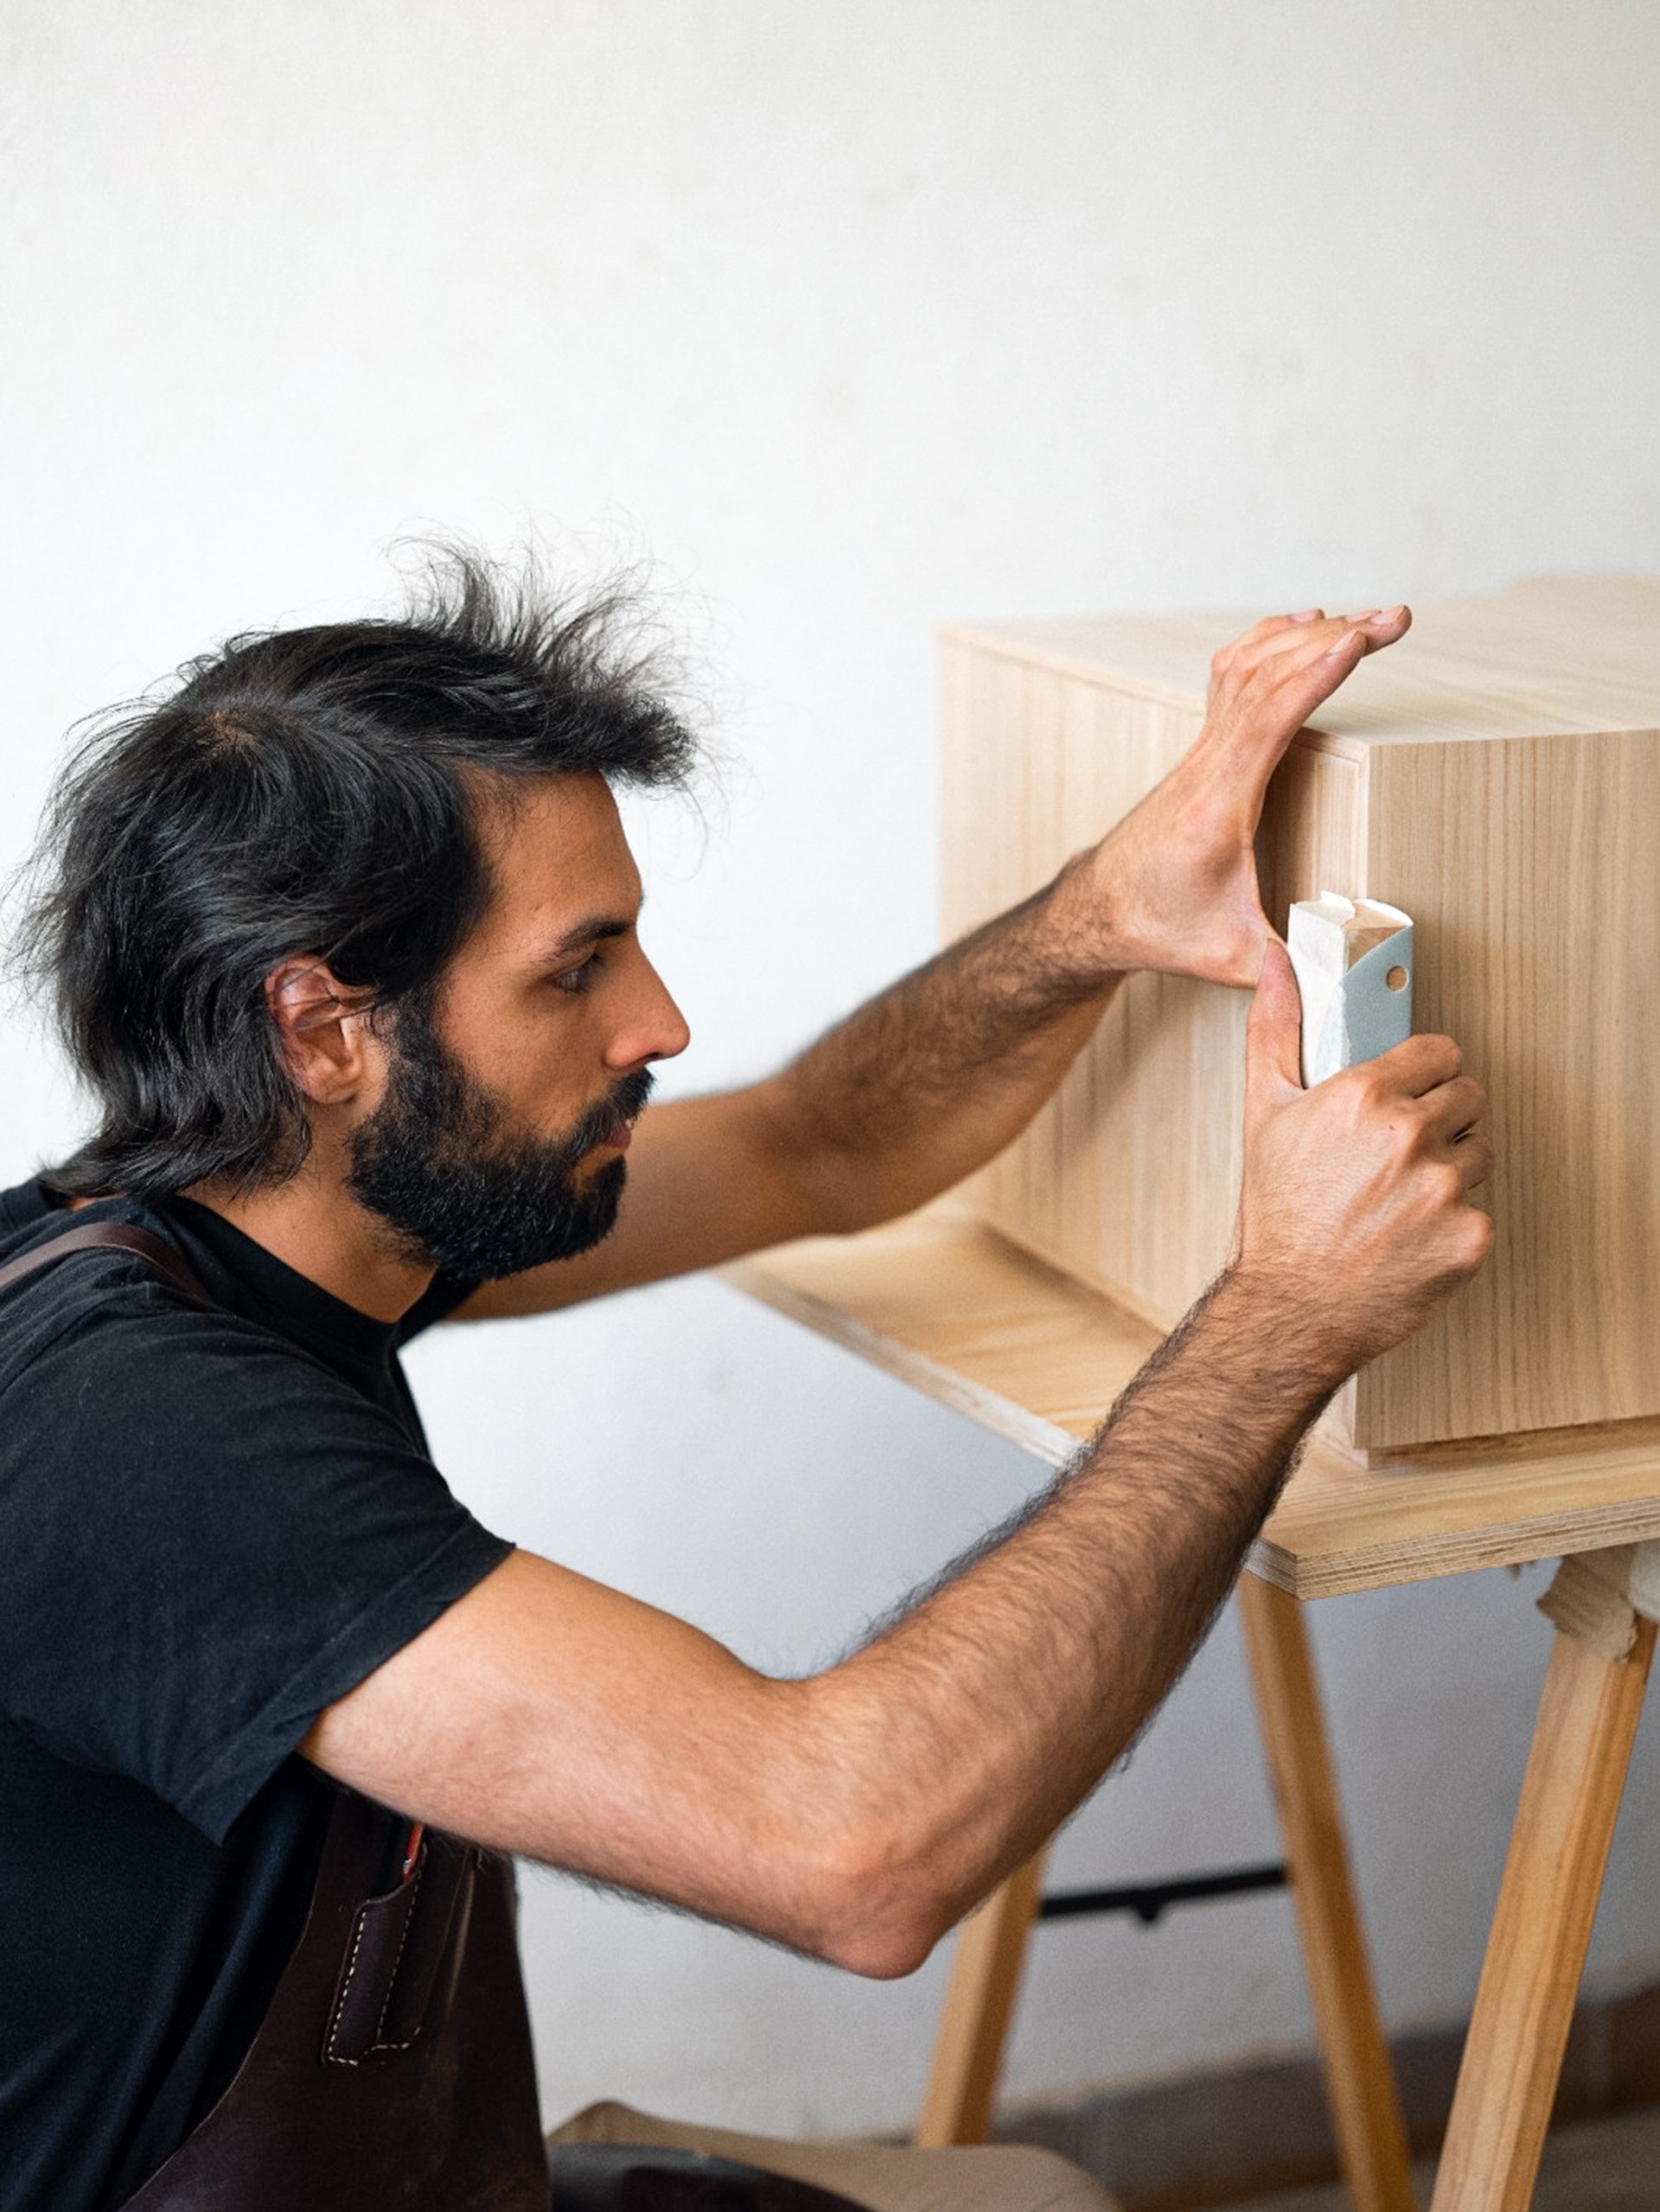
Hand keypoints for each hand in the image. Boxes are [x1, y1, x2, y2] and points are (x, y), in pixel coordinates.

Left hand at [1062, 605, 1410, 986]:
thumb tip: (1343, 992)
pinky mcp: (1203, 750)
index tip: (1357, 640)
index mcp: (1216, 809)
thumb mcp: (1230, 958)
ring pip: (1248, 668)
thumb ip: (1285, 971)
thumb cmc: (1163, 930)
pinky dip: (1270, 641)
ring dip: (1308, 635)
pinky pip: (1233, 676)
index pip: (1264, 722)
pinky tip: (1304, 625)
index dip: (1311, 677)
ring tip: (1369, 620)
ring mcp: (1201, 753)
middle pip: (1265, 678)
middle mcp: (1205, 767)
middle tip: (1397, 619)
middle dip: (1334, 640)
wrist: (1099, 912)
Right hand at [1230, 941, 1493, 1378]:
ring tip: (1401, 1197)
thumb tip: (1274, 963)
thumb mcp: (1264, 1113)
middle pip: (1468, 1098)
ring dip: (1450, 1169)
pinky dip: (1453, 1224)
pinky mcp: (1470, 1235)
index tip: (1408, 1095)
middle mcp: (1408, 1135)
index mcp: (1363, 1095)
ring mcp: (1445, 1187)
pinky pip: (1481, 1210)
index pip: (1439, 1053)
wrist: (1290, 1309)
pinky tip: (1411, 1235)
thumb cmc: (1277, 1217)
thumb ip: (1276, 1028)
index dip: (1423, 1074)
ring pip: (1479, 1153)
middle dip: (1440, 1119)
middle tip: (1399, 1154)